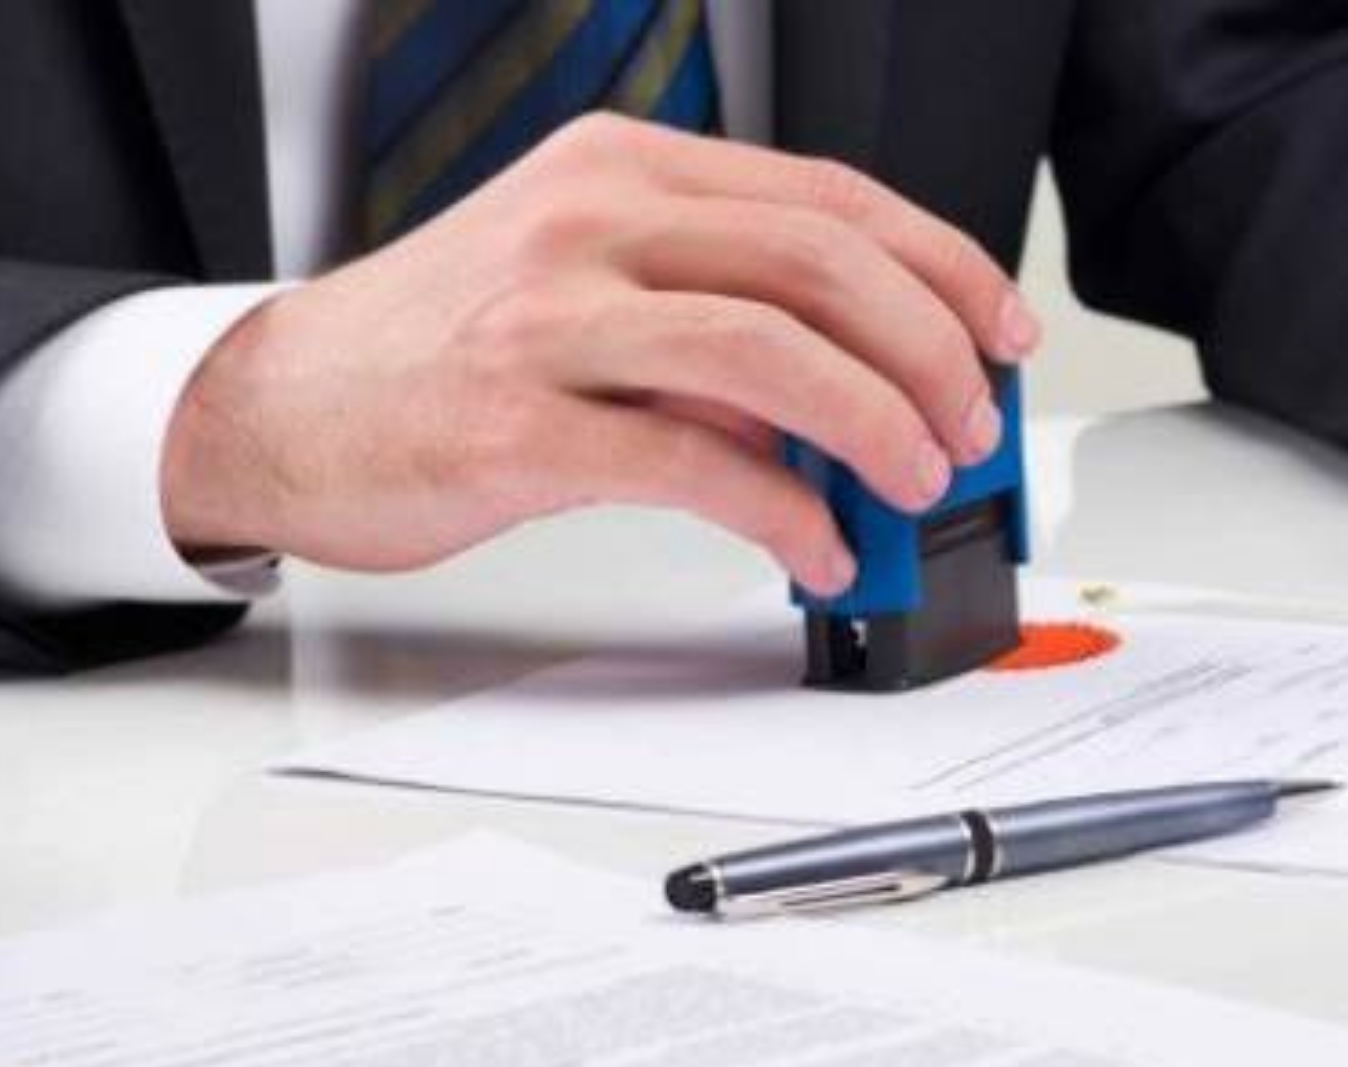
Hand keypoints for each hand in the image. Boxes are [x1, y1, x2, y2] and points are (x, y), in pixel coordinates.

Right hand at [160, 115, 1039, 594]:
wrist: (280, 402)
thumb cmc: (442, 345)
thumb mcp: (585, 280)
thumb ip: (714, 312)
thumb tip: (859, 390)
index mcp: (625, 170)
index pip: (831, 197)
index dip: (943, 267)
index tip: (1002, 331)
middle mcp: (594, 221)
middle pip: (822, 263)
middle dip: (930, 353)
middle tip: (968, 427)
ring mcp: (553, 319)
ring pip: (773, 353)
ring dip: (877, 426)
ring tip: (915, 485)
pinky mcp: (520, 424)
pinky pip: (697, 464)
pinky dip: (785, 514)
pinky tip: (819, 550)